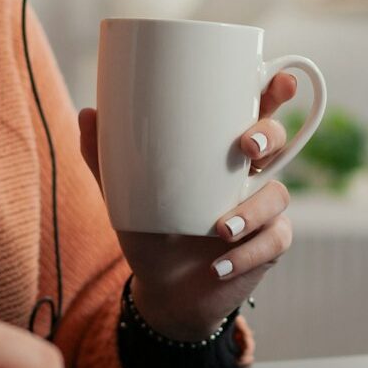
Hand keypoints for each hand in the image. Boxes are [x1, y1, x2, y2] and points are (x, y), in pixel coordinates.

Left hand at [78, 71, 298, 341]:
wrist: (163, 288)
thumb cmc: (150, 229)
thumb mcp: (123, 194)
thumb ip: (105, 156)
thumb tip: (87, 112)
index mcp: (220, 151)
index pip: (253, 111)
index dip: (274, 91)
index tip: (281, 79)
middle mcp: (248, 174)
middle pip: (278, 141)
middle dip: (271, 137)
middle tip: (247, 149)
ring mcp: (262, 210)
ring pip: (278, 195)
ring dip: (254, 211)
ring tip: (221, 229)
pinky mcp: (268, 247)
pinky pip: (273, 242)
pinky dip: (247, 254)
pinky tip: (219, 266)